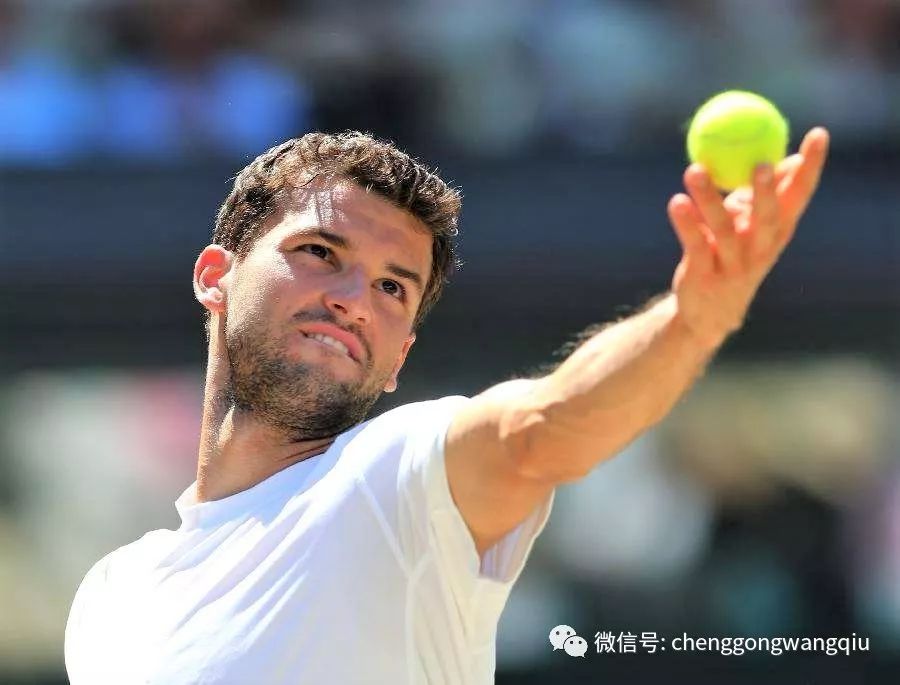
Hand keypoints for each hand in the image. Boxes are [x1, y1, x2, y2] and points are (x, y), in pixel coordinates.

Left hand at [667, 127, 829, 350]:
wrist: (708, 313)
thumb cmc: (732, 256)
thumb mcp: (752, 226)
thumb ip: (765, 194)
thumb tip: (785, 157)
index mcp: (777, 231)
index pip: (800, 194)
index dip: (812, 166)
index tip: (819, 133)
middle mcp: (760, 248)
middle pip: (768, 217)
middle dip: (767, 192)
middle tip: (762, 163)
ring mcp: (733, 264)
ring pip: (723, 230)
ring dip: (709, 199)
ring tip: (695, 170)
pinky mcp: (704, 276)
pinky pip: (696, 245)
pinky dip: (686, 224)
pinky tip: (677, 203)